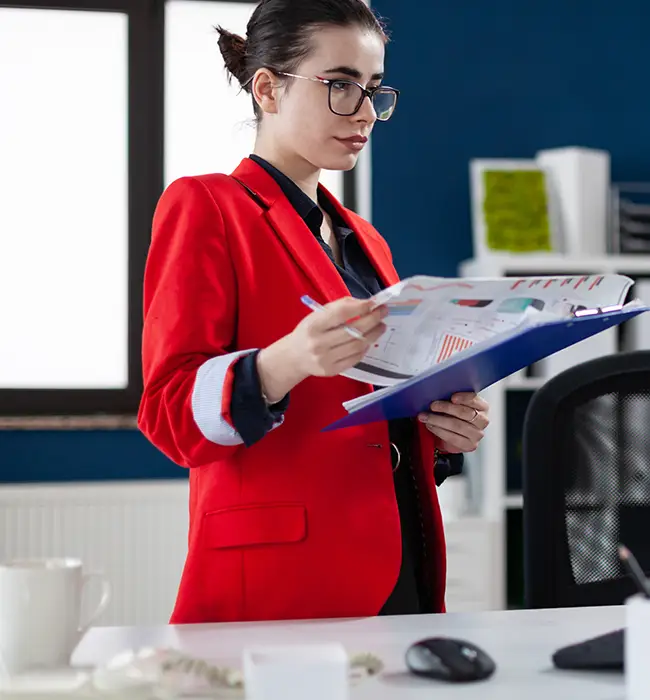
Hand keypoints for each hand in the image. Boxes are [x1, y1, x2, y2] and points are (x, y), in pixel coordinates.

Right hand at [257, 297, 386, 402]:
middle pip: (354, 331)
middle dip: (373, 320)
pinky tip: (368, 341)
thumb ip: (339, 307)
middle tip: (383, 313)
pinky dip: (365, 348)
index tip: (374, 303)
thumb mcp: (317, 315)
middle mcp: (318, 343)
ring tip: (380, 326)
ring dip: (373, 334)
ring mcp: (325, 359)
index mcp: (313, 325)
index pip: (341, 313)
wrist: (294, 357)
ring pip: (357, 346)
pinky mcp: (331, 370)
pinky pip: (355, 359)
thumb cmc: (309, 331)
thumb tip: (366, 304)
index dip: (361, 307)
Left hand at [417, 392, 489, 453]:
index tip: (452, 397)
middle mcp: (482, 420)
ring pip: (457, 425)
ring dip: (438, 420)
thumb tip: (437, 393)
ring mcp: (477, 434)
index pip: (475, 400)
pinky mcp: (469, 445)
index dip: (464, 398)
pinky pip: (452, 437)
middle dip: (446, 408)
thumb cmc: (454, 416)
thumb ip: (451, 399)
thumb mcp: (455, 405)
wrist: (454, 435)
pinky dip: (439, 431)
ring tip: (427, 417)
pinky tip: (431, 426)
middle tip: (433, 406)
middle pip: (465, 413)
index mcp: (482, 407)